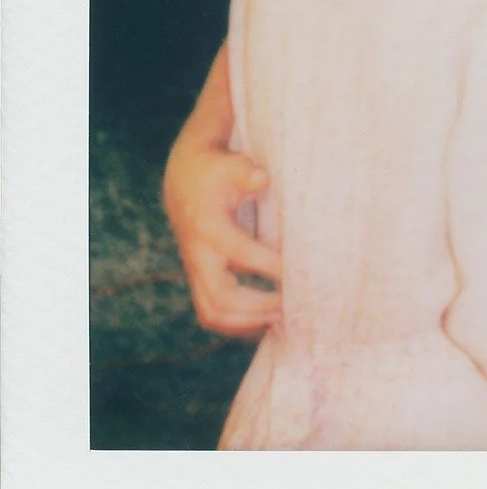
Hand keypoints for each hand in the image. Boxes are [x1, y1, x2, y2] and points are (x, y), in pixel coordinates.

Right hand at [162, 134, 280, 336]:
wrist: (183, 182)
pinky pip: (213, 313)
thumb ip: (245, 172)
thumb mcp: (230, 165)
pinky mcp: (200, 279)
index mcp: (209, 228)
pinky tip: (268, 321)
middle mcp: (199, 255)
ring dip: (248, 323)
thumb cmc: (215, 172)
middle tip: (294, 307)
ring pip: (213, 313)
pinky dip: (239, 324)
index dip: (272, 267)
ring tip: (284, 320)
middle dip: (259, 307)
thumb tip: (262, 179)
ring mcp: (196, 271)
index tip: (301, 273)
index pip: (242, 254)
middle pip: (221, 299)